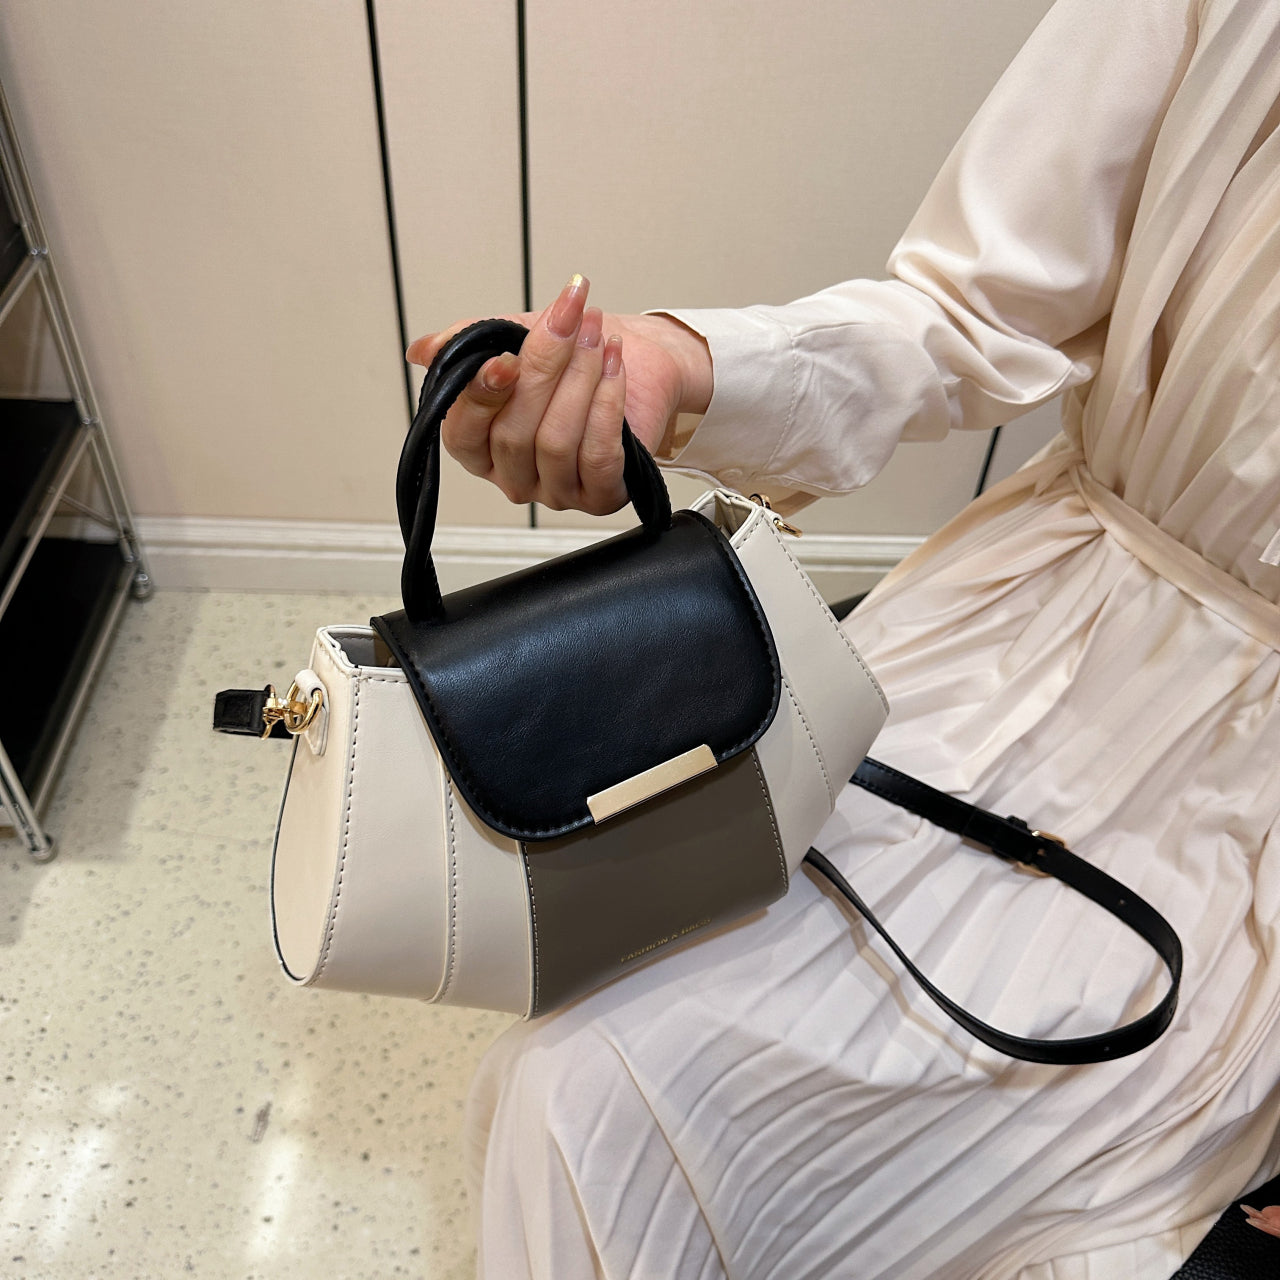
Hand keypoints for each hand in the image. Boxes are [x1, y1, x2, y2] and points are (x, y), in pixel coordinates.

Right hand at [405, 275, 711, 514]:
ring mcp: (557, 491)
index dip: (481, 397)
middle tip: (569, 318)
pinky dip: (607, 402)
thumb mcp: (513, 337)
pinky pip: (598, 454)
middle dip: (544, 367)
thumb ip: (466, 343)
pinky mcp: (603, 496)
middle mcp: (515, 476)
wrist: (641, 359)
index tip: (505, 357)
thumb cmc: (572, 355)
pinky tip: (613, 362)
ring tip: (595, 333)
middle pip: (514, 433)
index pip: (462, 434)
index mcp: (480, 446)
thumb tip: (422, 352)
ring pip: (556, 442)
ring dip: (579, 378)